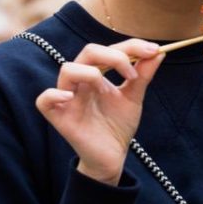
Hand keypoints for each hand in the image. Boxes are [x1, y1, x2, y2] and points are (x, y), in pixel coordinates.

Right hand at [36, 40, 163, 185]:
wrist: (112, 157)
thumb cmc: (117, 126)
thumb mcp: (133, 98)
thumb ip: (143, 75)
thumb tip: (158, 53)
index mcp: (97, 73)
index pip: (109, 48)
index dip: (131, 46)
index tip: (154, 51)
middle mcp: (81, 82)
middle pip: (88, 52)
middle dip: (114, 56)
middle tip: (132, 74)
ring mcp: (67, 98)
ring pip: (67, 70)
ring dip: (92, 74)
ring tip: (107, 91)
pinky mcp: (59, 117)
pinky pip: (44, 100)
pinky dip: (55, 95)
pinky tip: (71, 98)